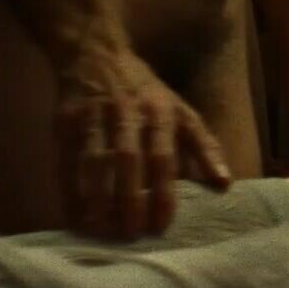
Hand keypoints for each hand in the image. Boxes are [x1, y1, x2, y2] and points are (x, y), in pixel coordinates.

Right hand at [55, 47, 233, 238]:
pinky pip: (64, 159)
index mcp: (160, 114)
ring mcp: (94, 116)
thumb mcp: (182, 112)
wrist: (96, 53)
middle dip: (129, 199)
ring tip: (99, 230)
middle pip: (128, 160)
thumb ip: (204, 147)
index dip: (163, 193)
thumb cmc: (146, 93)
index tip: (161, 226)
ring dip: (95, 198)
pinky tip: (71, 214)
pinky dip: (66, 188)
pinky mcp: (65, 120)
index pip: (164, 158)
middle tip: (130, 234)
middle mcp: (127, 114)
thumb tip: (225, 183)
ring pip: (93, 161)